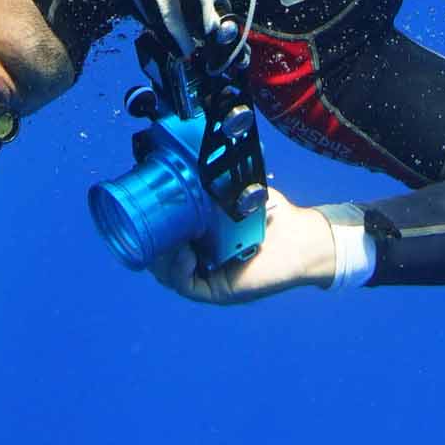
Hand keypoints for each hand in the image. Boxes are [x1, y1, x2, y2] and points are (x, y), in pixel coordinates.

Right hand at [158, 191, 352, 303]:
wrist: (301, 235)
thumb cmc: (271, 212)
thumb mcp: (236, 192)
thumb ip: (213, 179)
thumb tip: (189, 152)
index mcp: (200, 239)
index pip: (164, 239)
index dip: (149, 228)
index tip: (143, 208)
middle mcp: (200, 261)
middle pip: (160, 260)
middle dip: (148, 244)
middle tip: (147, 224)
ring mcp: (208, 278)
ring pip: (169, 275)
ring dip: (161, 259)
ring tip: (166, 238)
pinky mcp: (218, 292)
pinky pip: (188, 287)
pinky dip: (180, 271)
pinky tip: (184, 254)